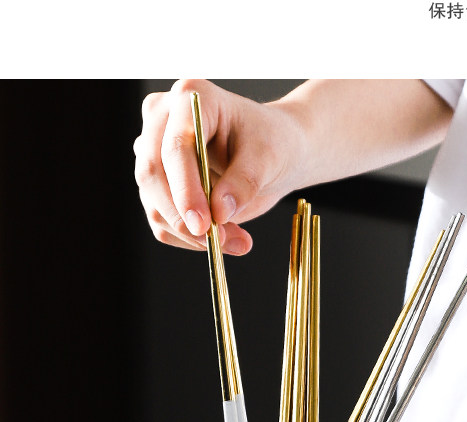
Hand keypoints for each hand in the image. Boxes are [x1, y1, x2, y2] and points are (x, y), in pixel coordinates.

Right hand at [133, 79, 304, 254]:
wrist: (275, 153)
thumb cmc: (273, 143)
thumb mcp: (269, 158)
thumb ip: (244, 182)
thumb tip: (219, 212)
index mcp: (190, 98)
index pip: (175, 147)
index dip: (186, 190)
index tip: (204, 225)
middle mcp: (163, 121)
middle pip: (153, 176)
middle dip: (185, 218)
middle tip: (221, 242)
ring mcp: (154, 153)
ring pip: (155, 204)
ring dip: (192, 236)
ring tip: (237, 241)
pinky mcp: (159, 185)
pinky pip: (163, 222)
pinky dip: (190, 240)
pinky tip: (224, 238)